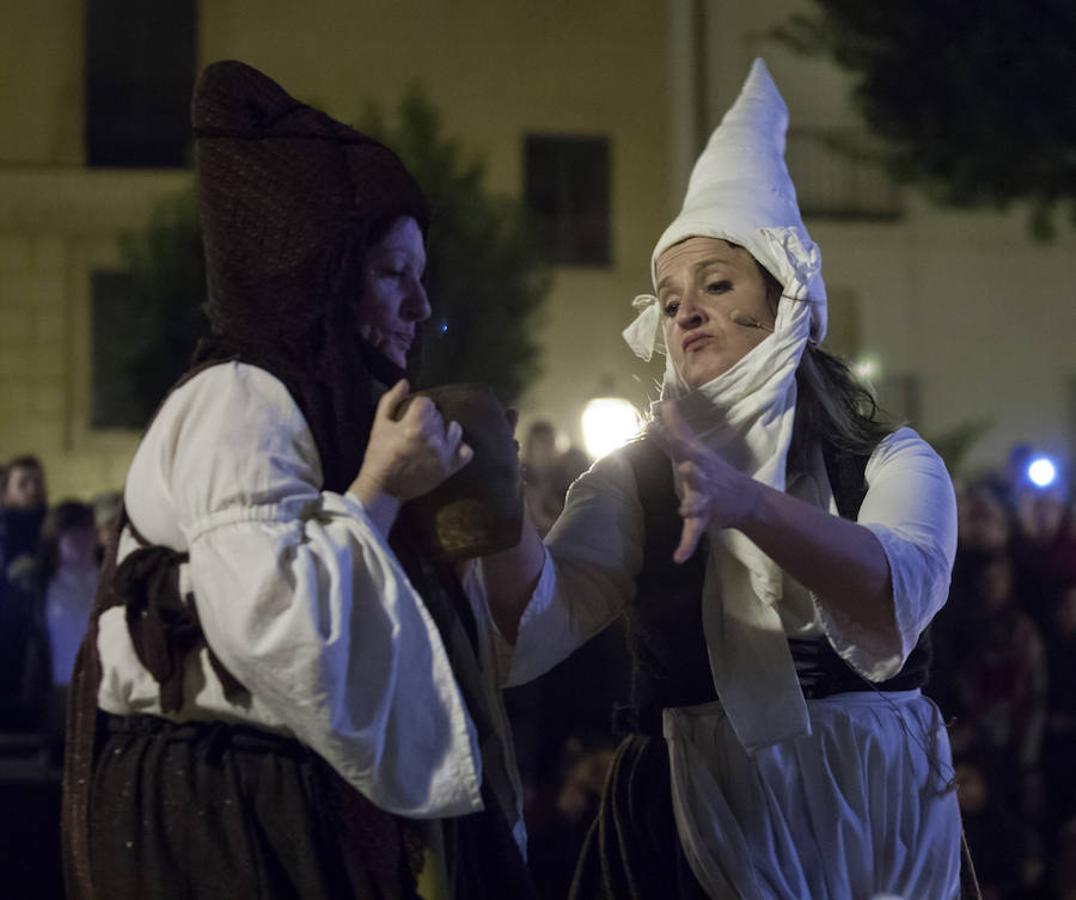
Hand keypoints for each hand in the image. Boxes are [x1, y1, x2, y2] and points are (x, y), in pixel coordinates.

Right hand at [350, 380, 472, 504]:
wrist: (383, 488)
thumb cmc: (379, 455)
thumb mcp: (380, 424)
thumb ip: (391, 400)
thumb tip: (405, 382)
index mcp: (415, 425)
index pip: (426, 403)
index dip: (417, 408)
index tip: (410, 417)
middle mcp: (433, 437)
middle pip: (439, 416)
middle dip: (429, 420)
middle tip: (417, 431)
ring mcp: (444, 453)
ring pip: (455, 429)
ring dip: (446, 431)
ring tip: (435, 438)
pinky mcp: (450, 468)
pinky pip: (467, 452)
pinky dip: (460, 448)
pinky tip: (449, 448)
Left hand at [649, 402, 762, 562]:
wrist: (744, 498)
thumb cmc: (711, 469)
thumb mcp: (695, 447)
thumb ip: (677, 427)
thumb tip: (664, 402)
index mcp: (695, 459)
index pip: (677, 444)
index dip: (664, 434)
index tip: (649, 424)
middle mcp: (701, 478)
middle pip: (695, 473)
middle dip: (692, 470)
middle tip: (685, 465)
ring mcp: (704, 500)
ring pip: (697, 504)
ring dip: (691, 507)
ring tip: (684, 511)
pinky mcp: (704, 521)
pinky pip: (693, 534)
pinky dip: (686, 546)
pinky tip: (678, 557)